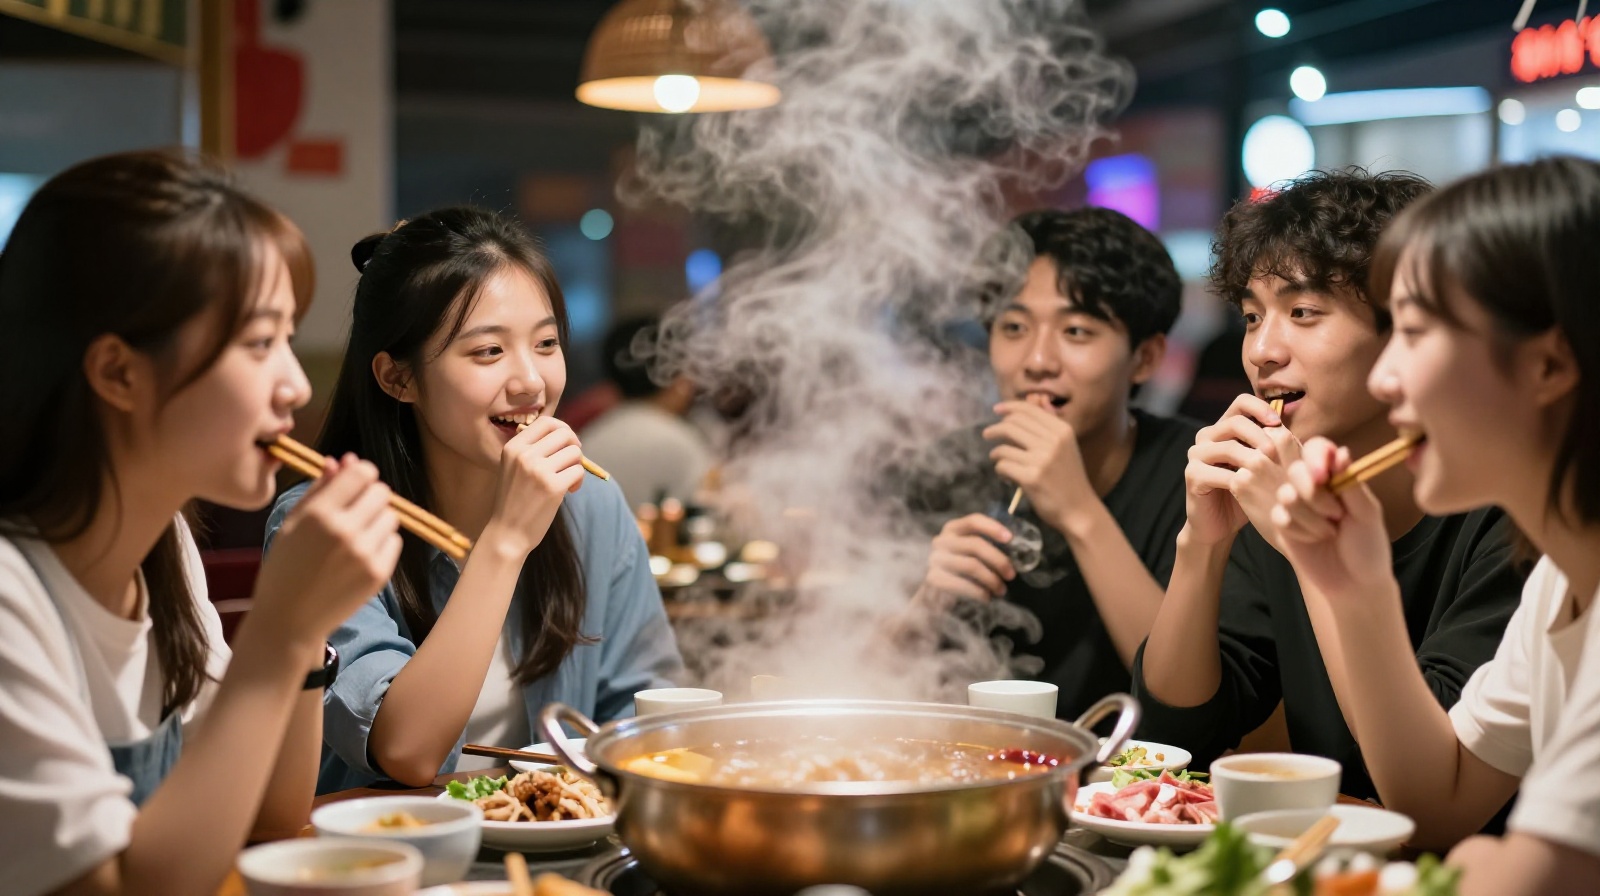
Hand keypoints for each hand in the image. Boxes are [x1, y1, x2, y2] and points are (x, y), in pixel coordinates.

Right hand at [253, 455, 402, 648]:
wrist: (289, 620)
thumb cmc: (285, 567)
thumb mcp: (292, 524)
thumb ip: (318, 489)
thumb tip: (341, 461)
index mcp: (319, 514)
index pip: (362, 473)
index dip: (360, 473)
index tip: (354, 481)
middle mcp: (345, 531)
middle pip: (381, 492)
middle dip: (369, 495)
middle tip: (353, 510)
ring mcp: (365, 554)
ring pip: (391, 516)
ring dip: (377, 519)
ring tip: (355, 535)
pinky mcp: (379, 573)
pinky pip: (394, 542)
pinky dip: (382, 543)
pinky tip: (360, 554)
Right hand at [483, 416, 585, 555]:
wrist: (507, 533)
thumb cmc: (514, 500)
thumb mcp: (514, 467)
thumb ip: (534, 449)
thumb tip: (568, 435)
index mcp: (513, 447)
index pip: (546, 422)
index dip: (562, 429)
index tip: (566, 444)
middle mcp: (524, 455)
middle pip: (564, 434)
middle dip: (574, 446)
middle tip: (572, 463)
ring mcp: (538, 470)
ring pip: (575, 452)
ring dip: (577, 466)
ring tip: (569, 480)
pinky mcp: (553, 487)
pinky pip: (579, 472)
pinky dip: (578, 481)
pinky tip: (570, 491)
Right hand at [921, 514, 1015, 601]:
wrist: (935, 595)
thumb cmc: (960, 571)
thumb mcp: (971, 553)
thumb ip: (988, 546)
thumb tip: (1017, 548)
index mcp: (953, 529)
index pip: (973, 521)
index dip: (993, 528)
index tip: (1010, 538)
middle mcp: (941, 540)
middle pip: (976, 544)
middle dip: (998, 560)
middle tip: (1011, 575)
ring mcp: (935, 559)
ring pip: (971, 565)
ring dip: (991, 579)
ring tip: (1001, 590)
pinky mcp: (933, 578)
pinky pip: (962, 584)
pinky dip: (978, 592)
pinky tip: (986, 597)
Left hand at [985, 398, 1093, 533]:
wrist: (1079, 510)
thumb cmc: (1069, 479)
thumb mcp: (1065, 448)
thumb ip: (1046, 430)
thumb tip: (1017, 414)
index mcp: (1062, 430)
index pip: (1029, 410)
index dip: (1009, 408)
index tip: (996, 410)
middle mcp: (1053, 441)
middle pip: (1013, 425)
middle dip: (995, 429)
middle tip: (987, 434)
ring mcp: (1042, 459)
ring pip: (1004, 447)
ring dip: (995, 453)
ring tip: (997, 459)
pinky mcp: (1031, 478)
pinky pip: (1003, 465)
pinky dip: (999, 469)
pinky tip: (1005, 475)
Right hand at [1184, 394, 1298, 546]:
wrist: (1220, 525)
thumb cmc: (1248, 494)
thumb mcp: (1263, 467)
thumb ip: (1273, 447)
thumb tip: (1295, 431)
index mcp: (1224, 428)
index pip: (1241, 402)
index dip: (1261, 408)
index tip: (1279, 424)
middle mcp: (1206, 437)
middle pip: (1234, 422)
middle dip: (1259, 435)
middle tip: (1275, 453)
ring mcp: (1196, 455)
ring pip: (1227, 447)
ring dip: (1252, 459)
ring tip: (1268, 471)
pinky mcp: (1192, 475)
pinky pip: (1216, 473)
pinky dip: (1238, 480)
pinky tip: (1253, 490)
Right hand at [1270, 437, 1394, 598]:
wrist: (1354, 583)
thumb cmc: (1368, 546)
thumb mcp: (1367, 514)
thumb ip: (1351, 484)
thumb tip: (1341, 451)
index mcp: (1337, 476)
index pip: (1318, 448)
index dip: (1316, 457)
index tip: (1324, 476)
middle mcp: (1314, 486)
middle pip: (1296, 470)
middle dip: (1313, 493)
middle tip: (1336, 514)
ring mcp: (1296, 505)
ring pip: (1286, 495)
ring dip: (1311, 517)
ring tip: (1330, 531)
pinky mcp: (1283, 524)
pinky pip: (1280, 516)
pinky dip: (1300, 530)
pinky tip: (1313, 541)